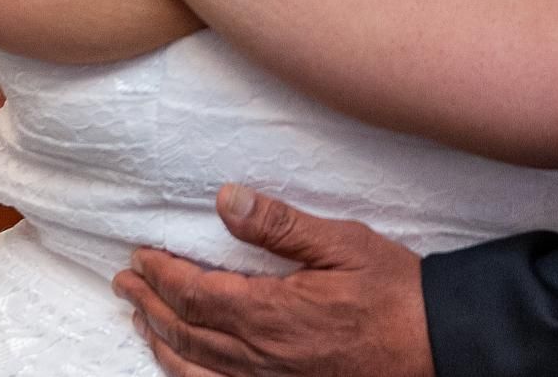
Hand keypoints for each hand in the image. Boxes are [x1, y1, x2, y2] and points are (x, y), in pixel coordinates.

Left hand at [113, 185, 432, 376]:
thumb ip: (280, 224)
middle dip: (149, 304)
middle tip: (124, 281)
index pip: (195, 293)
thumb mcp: (342, 243)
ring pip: (195, 367)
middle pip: (185, 331)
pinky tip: (182, 363)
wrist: (433, 345)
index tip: (140, 256)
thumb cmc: (393, 292)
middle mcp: (259, 355)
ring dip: (160, 340)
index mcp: (270, 313)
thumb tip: (226, 198)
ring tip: (139, 319)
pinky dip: (188, 375)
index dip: (161, 275)